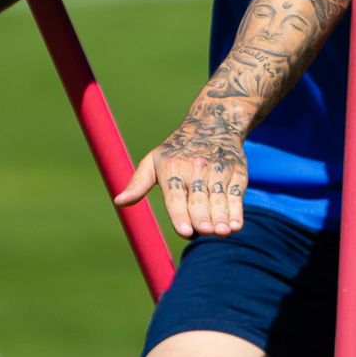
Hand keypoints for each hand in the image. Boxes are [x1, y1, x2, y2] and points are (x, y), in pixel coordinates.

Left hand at [113, 102, 248, 237]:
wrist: (214, 124)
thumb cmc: (177, 150)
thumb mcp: (154, 161)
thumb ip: (137, 183)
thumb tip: (118, 202)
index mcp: (172, 170)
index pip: (175, 196)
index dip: (179, 214)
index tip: (184, 230)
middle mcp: (195, 170)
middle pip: (198, 199)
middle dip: (201, 216)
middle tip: (205, 231)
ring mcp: (217, 171)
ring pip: (218, 198)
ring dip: (221, 216)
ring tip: (221, 232)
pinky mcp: (237, 172)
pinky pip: (236, 194)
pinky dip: (237, 211)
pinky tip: (235, 225)